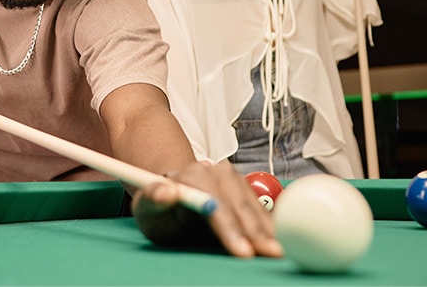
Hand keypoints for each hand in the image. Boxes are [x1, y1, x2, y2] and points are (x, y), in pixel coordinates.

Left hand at [131, 161, 282, 258]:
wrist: (174, 196)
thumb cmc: (160, 210)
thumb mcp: (146, 209)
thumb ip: (152, 200)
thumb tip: (166, 193)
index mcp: (189, 175)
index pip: (212, 202)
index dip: (229, 227)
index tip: (242, 251)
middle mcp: (214, 171)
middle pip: (238, 203)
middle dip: (255, 232)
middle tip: (271, 255)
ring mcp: (232, 177)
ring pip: (252, 204)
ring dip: (268, 228)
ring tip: (280, 251)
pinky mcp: (243, 186)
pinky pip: (260, 206)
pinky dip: (270, 223)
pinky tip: (279, 238)